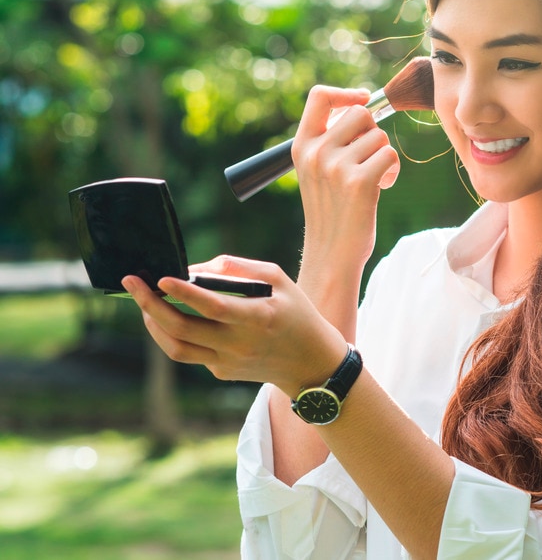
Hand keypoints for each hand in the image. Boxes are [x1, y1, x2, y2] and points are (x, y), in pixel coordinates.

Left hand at [122, 255, 346, 397]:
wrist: (310, 362)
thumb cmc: (296, 312)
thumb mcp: (279, 280)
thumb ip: (240, 268)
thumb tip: (196, 268)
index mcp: (258, 317)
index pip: (213, 306)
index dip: (184, 292)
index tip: (161, 277)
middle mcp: (240, 344)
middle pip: (182, 329)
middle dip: (150, 304)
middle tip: (132, 283)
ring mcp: (228, 362)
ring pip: (176, 348)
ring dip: (153, 324)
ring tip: (145, 303)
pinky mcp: (221, 372)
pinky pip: (189, 354)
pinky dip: (173, 334)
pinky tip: (169, 318)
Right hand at [292, 86, 400, 279]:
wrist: (332, 253)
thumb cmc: (332, 210)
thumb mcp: (318, 170)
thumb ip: (332, 139)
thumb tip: (365, 103)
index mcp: (301, 146)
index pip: (319, 96)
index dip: (346, 93)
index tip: (363, 99)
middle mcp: (316, 153)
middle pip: (360, 113)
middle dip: (373, 132)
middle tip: (368, 158)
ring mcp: (337, 167)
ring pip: (379, 136)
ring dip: (384, 155)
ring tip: (373, 178)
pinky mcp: (360, 182)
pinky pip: (390, 154)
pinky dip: (393, 170)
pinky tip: (382, 186)